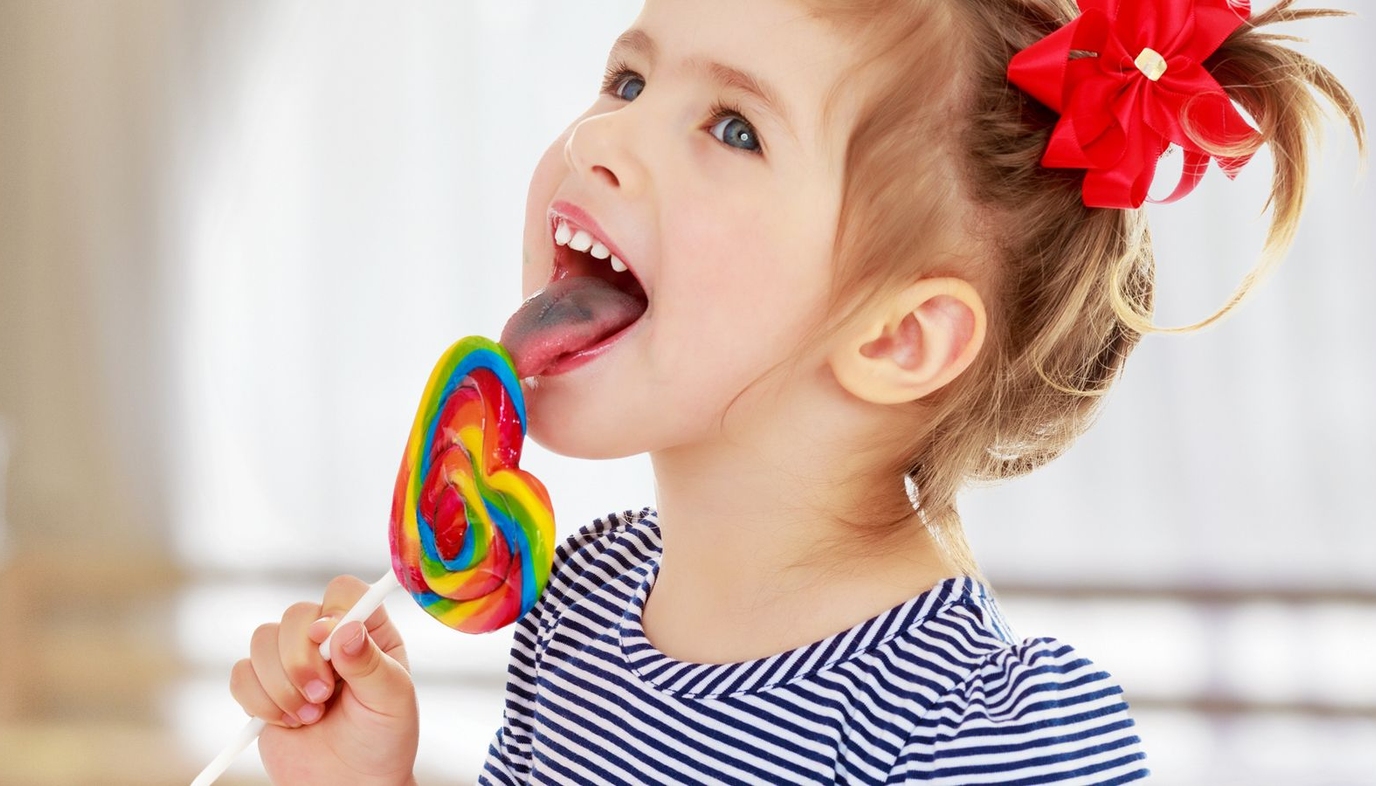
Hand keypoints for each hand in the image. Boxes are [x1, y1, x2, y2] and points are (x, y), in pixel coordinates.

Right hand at [229, 575, 418, 785]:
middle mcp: (327, 637)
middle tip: (323, 697)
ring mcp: (291, 660)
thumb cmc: (382, 739)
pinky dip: (260, 702)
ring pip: (262, 640)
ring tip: (310, 715)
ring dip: (282, 686)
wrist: (349, 784)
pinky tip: (288, 722)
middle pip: (295, 614)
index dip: (333, 610)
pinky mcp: (263, 687)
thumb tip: (344, 630)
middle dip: (302, 661)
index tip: (331, 641)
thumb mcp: (391, 701)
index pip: (344, 591)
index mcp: (368, 630)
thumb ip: (370, 664)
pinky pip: (241, 675)